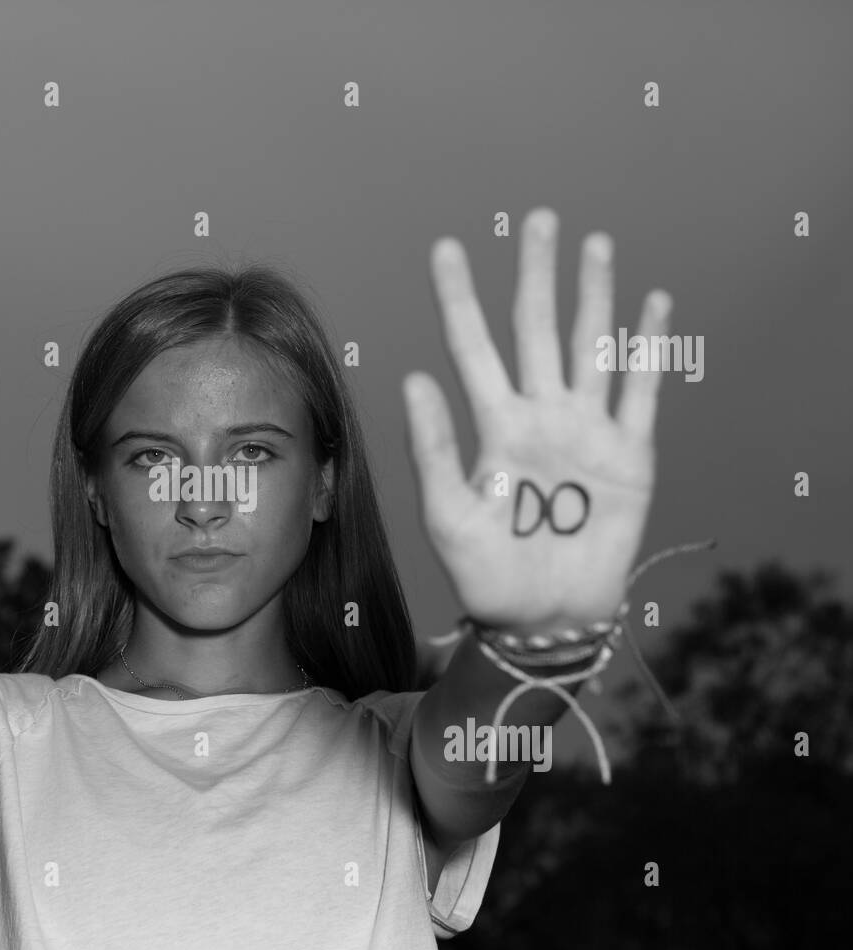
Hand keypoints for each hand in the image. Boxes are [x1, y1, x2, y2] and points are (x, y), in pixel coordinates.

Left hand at [405, 207, 671, 633]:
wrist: (542, 617)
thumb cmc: (485, 572)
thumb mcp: (447, 514)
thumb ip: (433, 448)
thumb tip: (413, 376)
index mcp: (494, 425)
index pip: (473, 346)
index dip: (459, 297)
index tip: (446, 248)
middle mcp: (540, 415)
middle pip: (539, 329)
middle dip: (537, 275)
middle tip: (539, 219)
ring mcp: (587, 431)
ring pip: (592, 347)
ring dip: (595, 296)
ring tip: (595, 245)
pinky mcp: (630, 457)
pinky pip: (641, 393)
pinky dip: (647, 350)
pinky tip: (651, 306)